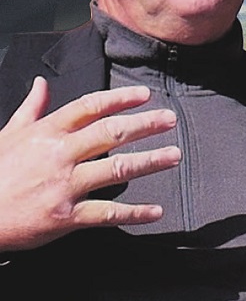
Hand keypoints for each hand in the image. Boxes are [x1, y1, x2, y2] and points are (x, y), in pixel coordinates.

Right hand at [0, 77, 180, 252]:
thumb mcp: (7, 135)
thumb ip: (31, 109)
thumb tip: (41, 83)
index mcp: (46, 133)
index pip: (90, 107)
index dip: (120, 98)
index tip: (145, 95)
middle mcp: (59, 155)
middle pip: (111, 133)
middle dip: (146, 124)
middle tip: (170, 120)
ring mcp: (63, 186)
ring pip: (116, 169)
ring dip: (150, 162)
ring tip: (174, 155)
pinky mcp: (65, 216)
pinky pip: (107, 213)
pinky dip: (135, 213)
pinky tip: (156, 211)